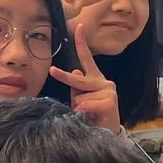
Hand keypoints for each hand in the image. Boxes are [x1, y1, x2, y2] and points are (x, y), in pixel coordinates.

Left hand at [49, 2, 120, 128]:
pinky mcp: (110, 101)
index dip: (82, 43)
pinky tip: (92, 117)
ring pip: (79, 96)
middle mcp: (104, 82)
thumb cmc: (92, 116)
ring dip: (78, 108)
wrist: (107, 135)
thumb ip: (77, 87)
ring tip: (87, 115)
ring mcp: (108, 91)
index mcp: (95, 80)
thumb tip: (75, 70)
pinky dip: (83, 112)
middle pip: (78, 79)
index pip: (87, 59)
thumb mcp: (82, 100)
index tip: (78, 26)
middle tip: (52, 70)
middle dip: (63, 76)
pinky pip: (85, 104)